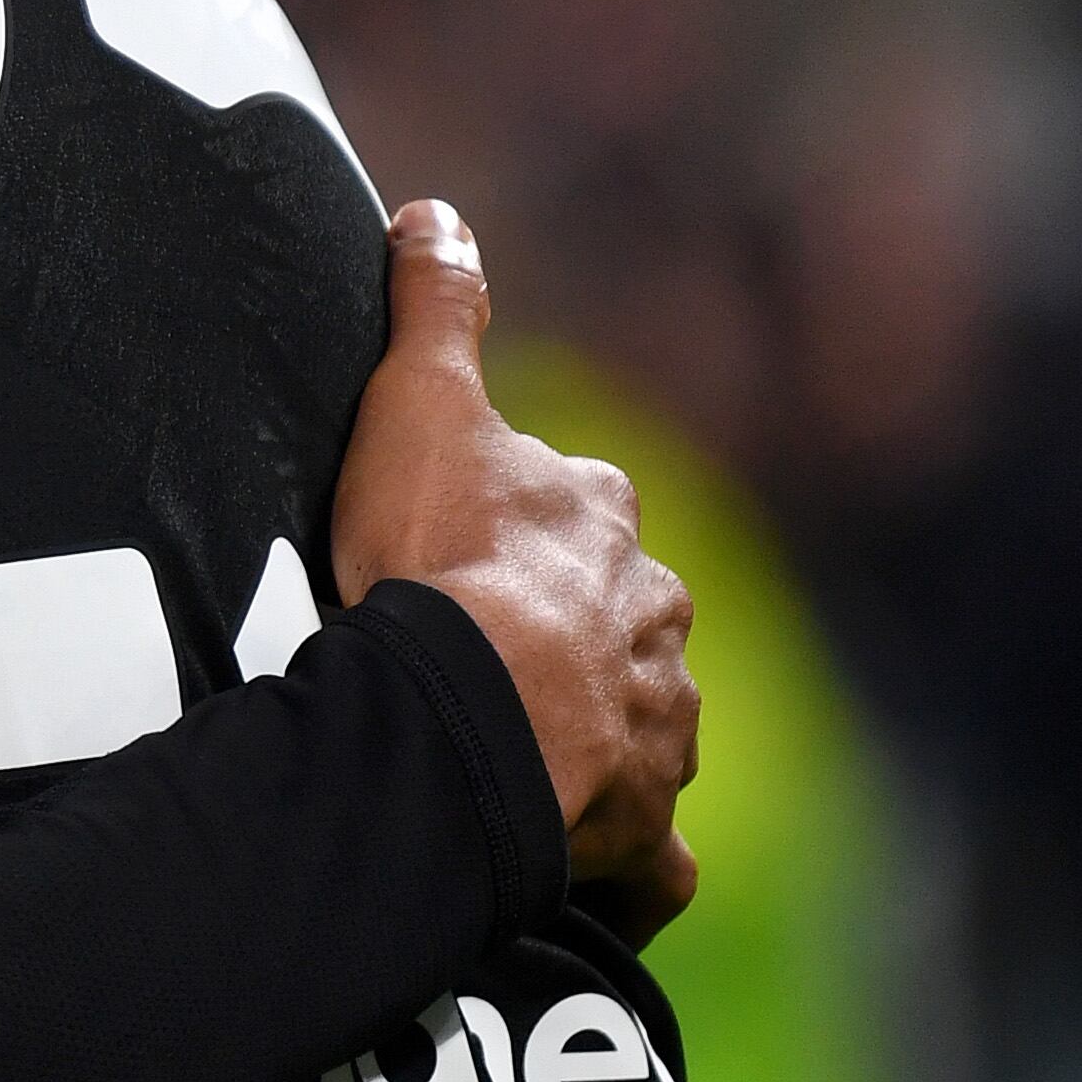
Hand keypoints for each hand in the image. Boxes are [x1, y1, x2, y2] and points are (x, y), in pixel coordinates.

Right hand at [328, 201, 702, 937]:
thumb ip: (436, 308)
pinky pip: (648, 859)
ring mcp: (661, 731)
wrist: (473, 714)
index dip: (521, 526)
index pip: (578, 508)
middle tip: (482, 659)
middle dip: (572, 637)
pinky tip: (583, 873)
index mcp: (604, 522)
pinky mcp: (644, 831)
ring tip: (513, 761)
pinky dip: (626, 868)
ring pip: (637, 728)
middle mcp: (656, 622)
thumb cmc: (440, 559)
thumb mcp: (420, 406)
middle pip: (618, 620)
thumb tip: (435, 208)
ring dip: (594, 742)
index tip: (466, 548)